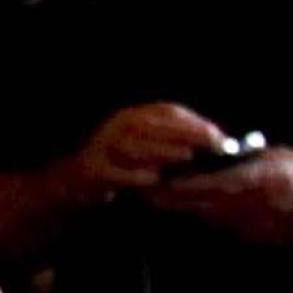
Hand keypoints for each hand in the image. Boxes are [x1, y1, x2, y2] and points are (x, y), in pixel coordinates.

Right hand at [68, 102, 230, 198]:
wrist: (76, 181)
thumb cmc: (120, 164)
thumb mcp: (144, 146)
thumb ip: (171, 141)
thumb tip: (213, 141)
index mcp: (132, 116)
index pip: (166, 111)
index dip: (193, 121)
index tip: (217, 134)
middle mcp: (115, 126)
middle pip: (152, 125)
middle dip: (183, 134)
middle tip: (210, 145)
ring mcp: (101, 148)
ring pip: (132, 146)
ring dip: (161, 151)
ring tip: (187, 157)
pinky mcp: (93, 170)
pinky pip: (114, 171)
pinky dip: (134, 175)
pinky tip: (154, 179)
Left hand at [148, 145, 292, 247]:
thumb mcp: (278, 157)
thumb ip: (243, 161)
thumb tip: (211, 157)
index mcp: (256, 180)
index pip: (203, 187)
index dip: (174, 187)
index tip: (152, 181)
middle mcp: (251, 207)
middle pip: (198, 208)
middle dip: (172, 201)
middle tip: (147, 192)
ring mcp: (254, 228)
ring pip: (209, 219)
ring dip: (190, 209)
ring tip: (168, 198)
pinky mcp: (258, 240)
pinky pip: (226, 228)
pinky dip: (214, 218)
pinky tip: (207, 208)